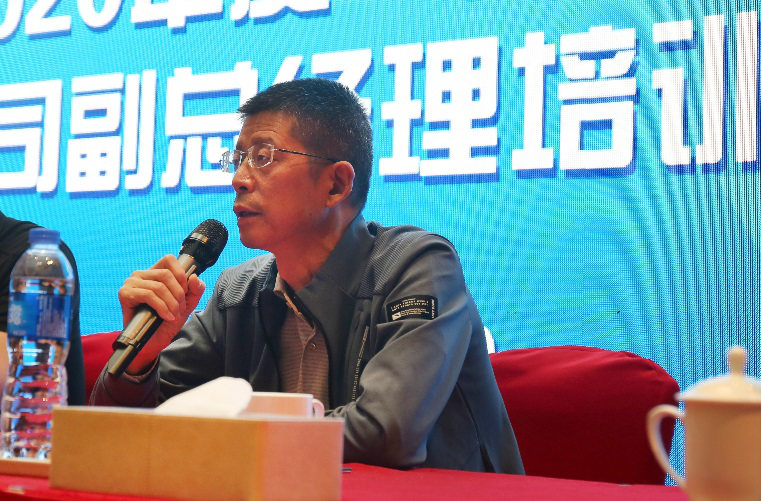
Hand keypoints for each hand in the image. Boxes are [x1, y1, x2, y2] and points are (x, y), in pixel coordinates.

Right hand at [117, 255, 204, 373]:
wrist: (154, 341)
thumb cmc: (167, 321)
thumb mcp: (187, 304)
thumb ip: (195, 290)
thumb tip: (194, 276)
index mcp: (154, 272)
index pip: (169, 260)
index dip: (181, 274)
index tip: (185, 292)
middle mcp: (141, 275)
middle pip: (166, 275)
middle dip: (178, 294)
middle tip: (179, 309)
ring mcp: (131, 283)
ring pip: (158, 286)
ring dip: (171, 303)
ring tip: (173, 315)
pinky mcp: (125, 294)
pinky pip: (148, 295)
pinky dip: (161, 307)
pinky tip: (166, 316)